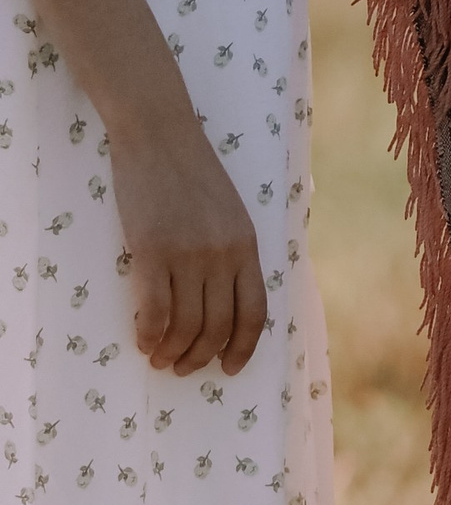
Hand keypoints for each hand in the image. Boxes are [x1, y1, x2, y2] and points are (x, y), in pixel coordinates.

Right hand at [109, 119, 268, 374]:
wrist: (159, 136)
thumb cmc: (192, 173)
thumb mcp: (231, 212)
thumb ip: (234, 251)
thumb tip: (230, 297)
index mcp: (248, 246)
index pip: (255, 313)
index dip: (242, 348)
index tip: (228, 369)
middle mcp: (223, 255)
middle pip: (218, 327)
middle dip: (201, 358)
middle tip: (183, 368)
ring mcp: (188, 254)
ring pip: (186, 326)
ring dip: (172, 352)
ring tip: (160, 360)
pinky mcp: (151, 250)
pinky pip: (154, 310)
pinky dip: (149, 335)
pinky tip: (142, 341)